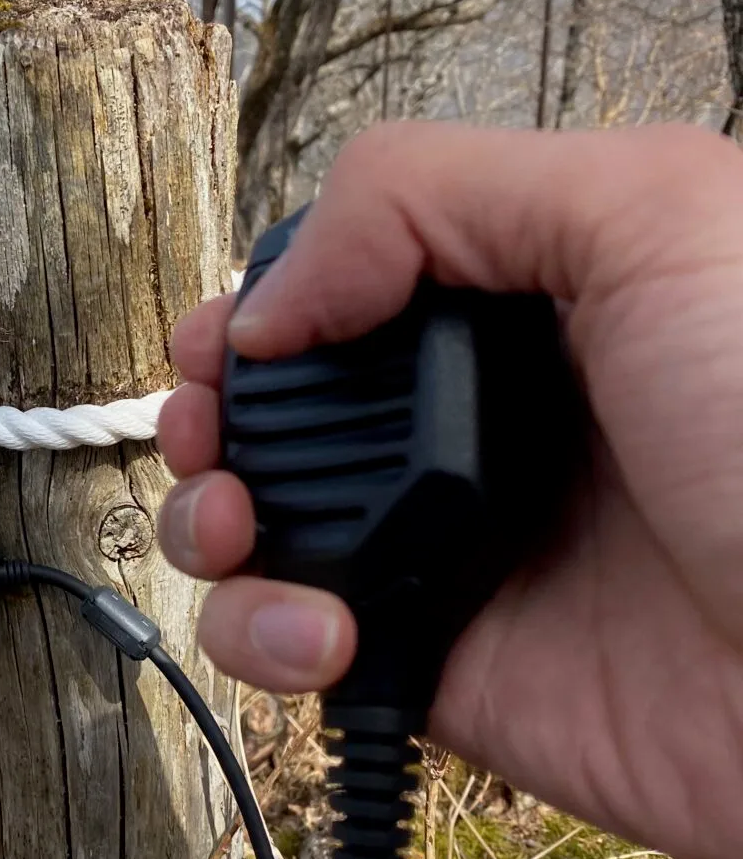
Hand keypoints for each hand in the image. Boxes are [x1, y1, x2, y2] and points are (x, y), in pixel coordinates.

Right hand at [157, 120, 742, 858]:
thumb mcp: (650, 213)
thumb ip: (433, 195)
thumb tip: (273, 301)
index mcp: (533, 299)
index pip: (348, 279)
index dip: (265, 302)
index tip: (228, 341)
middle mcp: (485, 419)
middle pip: (284, 403)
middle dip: (211, 415)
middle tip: (209, 436)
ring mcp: (458, 545)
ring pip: (265, 525)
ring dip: (209, 523)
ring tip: (237, 531)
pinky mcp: (446, 663)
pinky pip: (299, 645)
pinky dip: (265, 637)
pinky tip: (316, 629)